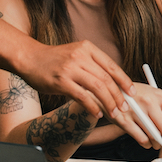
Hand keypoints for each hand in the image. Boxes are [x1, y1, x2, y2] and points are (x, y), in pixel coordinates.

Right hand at [15, 39, 144, 143]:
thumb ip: (92, 65)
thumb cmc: (54, 59)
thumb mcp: (76, 54)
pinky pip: (82, 96)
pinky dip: (92, 106)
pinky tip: (97, 113)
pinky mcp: (61, 81)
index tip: (132, 92)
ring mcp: (70, 68)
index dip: (124, 80)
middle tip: (125, 106)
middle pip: (107, 78)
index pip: (112, 66)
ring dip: (108, 102)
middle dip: (118, 95)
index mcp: (88, 48)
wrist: (29, 57)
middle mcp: (81, 56)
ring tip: (114, 113)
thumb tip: (113, 83)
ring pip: (97, 87)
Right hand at [124, 82, 161, 152]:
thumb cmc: (133, 94)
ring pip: (154, 137)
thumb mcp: (151, 96)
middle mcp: (149, 102)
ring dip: (156, 144)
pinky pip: (141, 139)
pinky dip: (145, 144)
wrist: (109, 88)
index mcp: (160, 95)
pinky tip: (144, 141)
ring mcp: (136, 111)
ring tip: (154, 142)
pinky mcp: (124, 120)